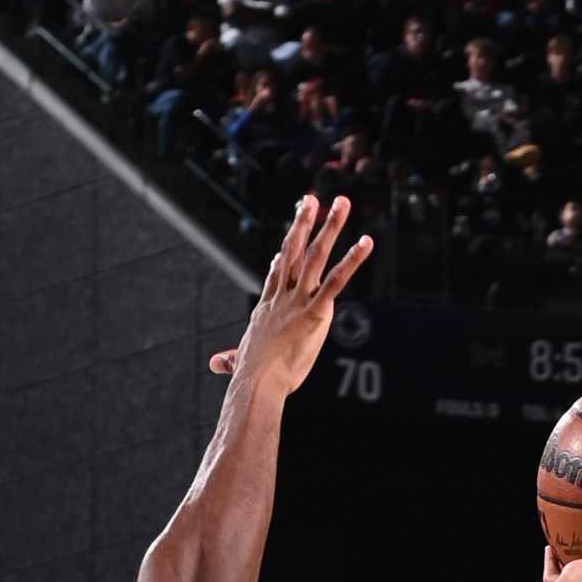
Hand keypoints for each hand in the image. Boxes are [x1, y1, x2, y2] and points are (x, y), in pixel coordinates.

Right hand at [208, 195, 374, 397]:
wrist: (257, 381)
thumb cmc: (251, 377)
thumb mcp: (240, 361)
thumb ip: (230, 359)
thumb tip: (215, 364)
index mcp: (267, 307)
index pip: (277, 273)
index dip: (284, 254)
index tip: (291, 235)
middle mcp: (282, 297)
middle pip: (294, 251)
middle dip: (303, 223)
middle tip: (311, 200)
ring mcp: (298, 301)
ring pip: (315, 256)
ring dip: (330, 227)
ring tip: (342, 203)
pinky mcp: (315, 312)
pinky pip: (336, 280)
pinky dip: (352, 260)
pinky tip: (366, 242)